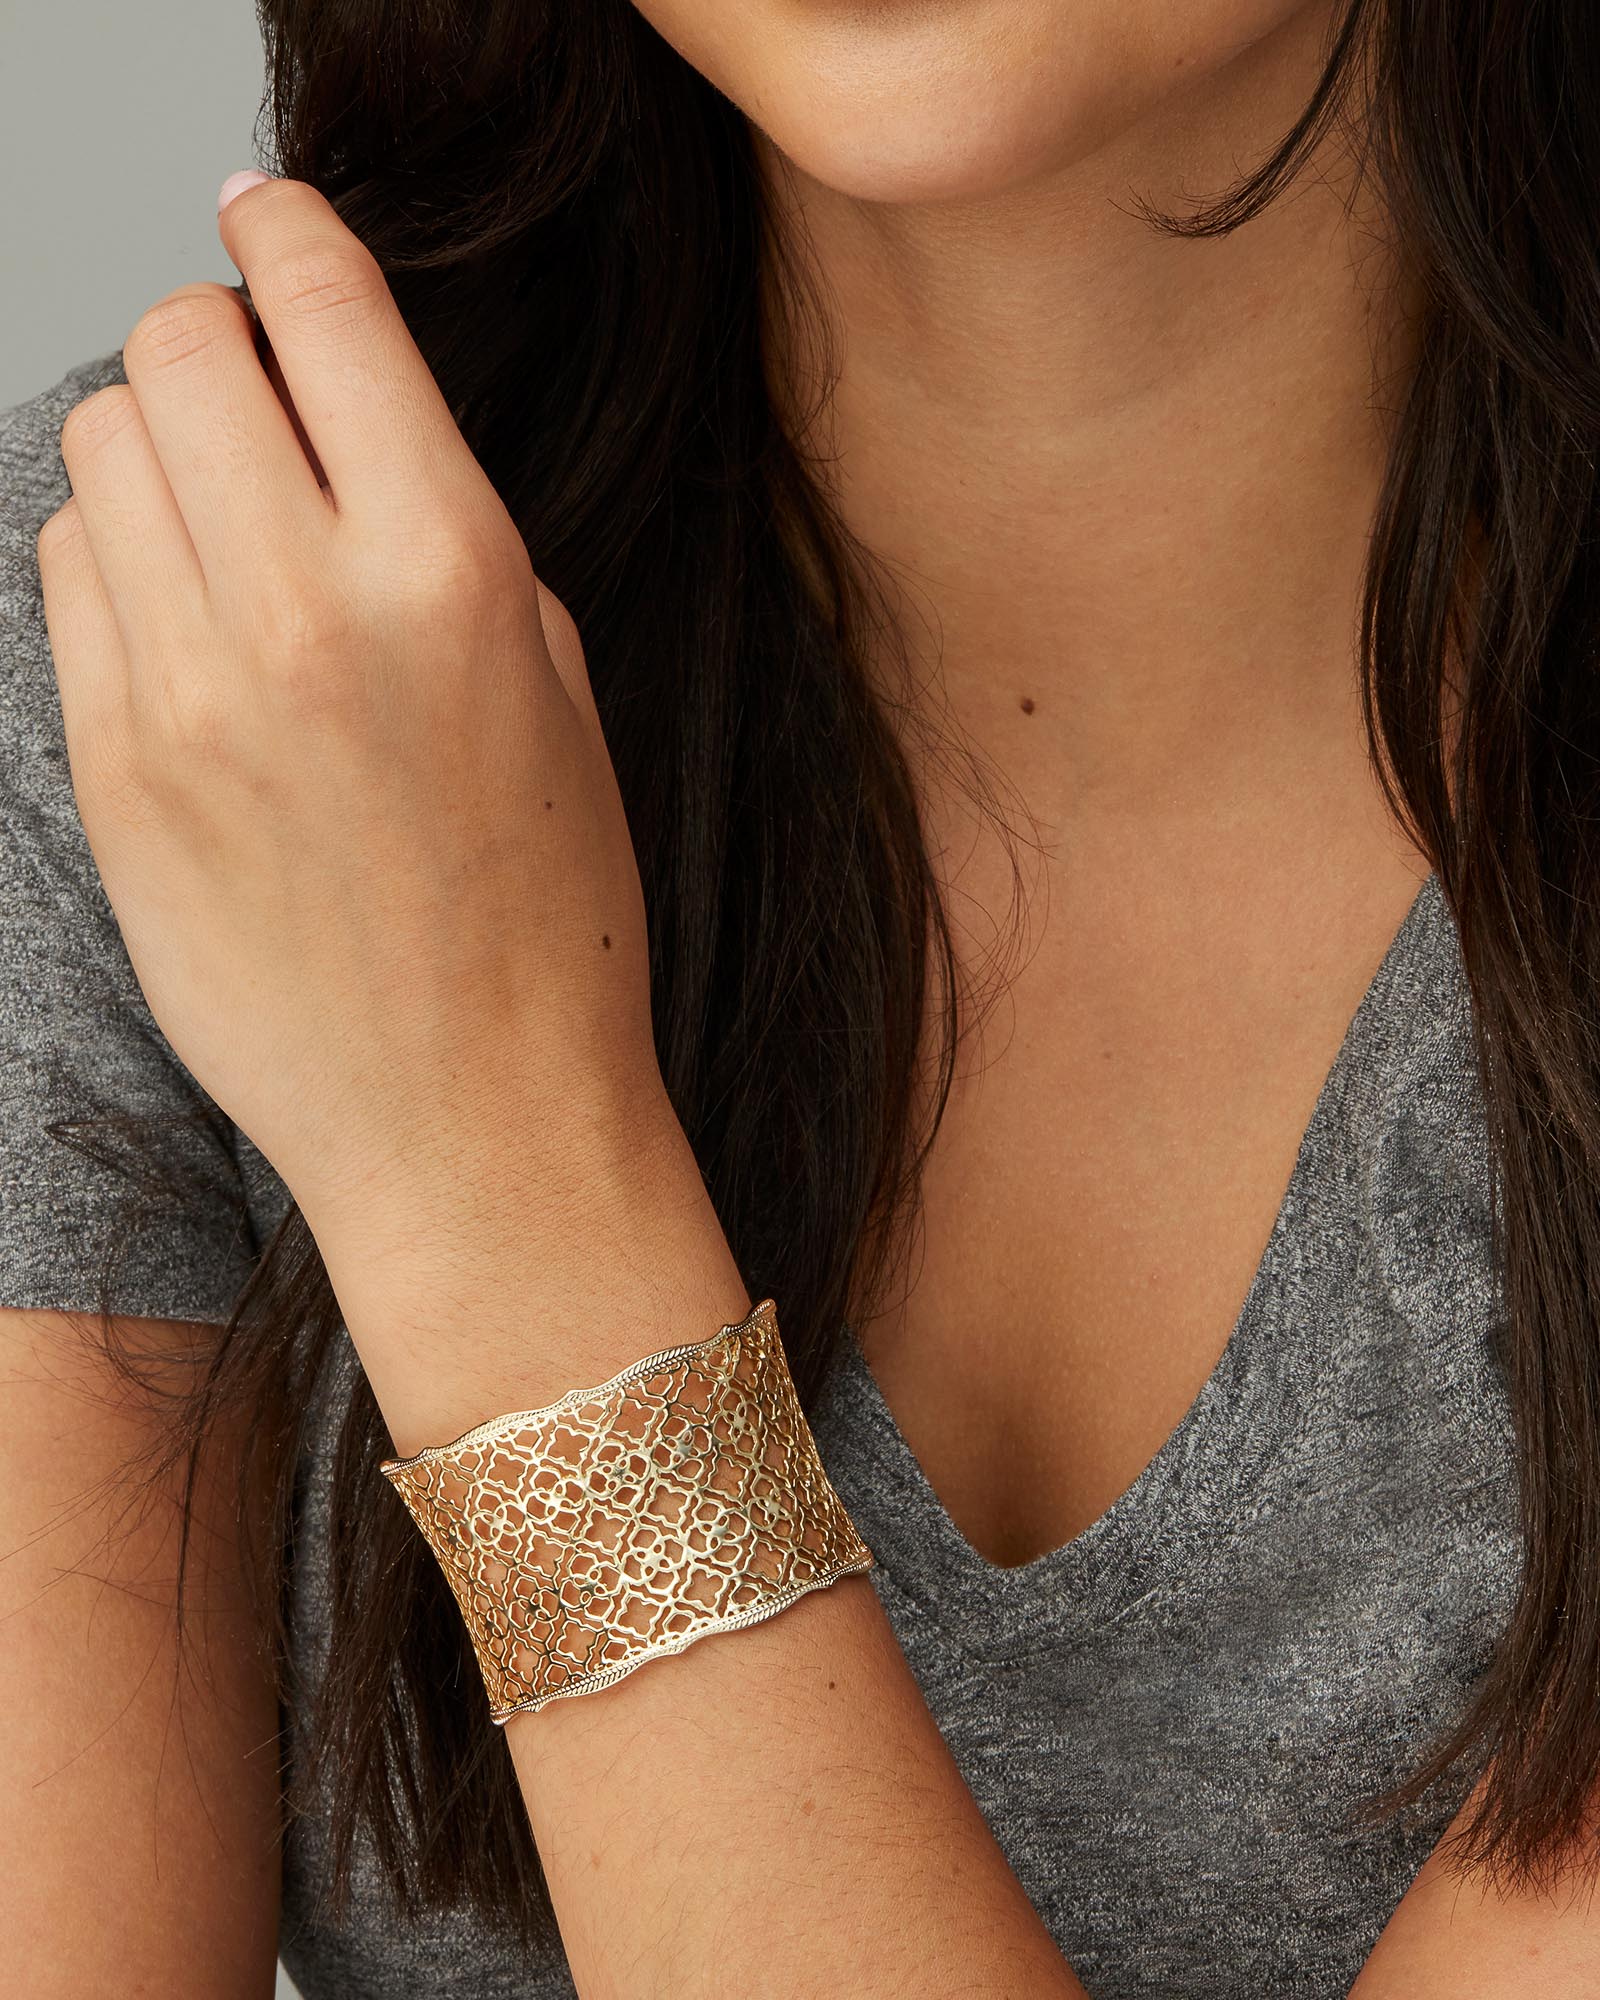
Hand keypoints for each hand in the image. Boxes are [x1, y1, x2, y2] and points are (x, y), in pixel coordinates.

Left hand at [35, 176, 671, 1246]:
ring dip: (157, 452)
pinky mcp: (110, 771)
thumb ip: (441, 532)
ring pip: (98, 448)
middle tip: (255, 399)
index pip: (321, 307)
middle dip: (213, 344)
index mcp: (448, 572)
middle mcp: (304, 611)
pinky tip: (188, 628)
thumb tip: (338, 425)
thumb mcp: (554, 690)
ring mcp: (187, 693)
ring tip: (226, 531)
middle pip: (174, 351)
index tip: (268, 218)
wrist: (471, 1119)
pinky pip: (66, 578)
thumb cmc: (545, 919)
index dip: (285, 230)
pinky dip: (118, 562)